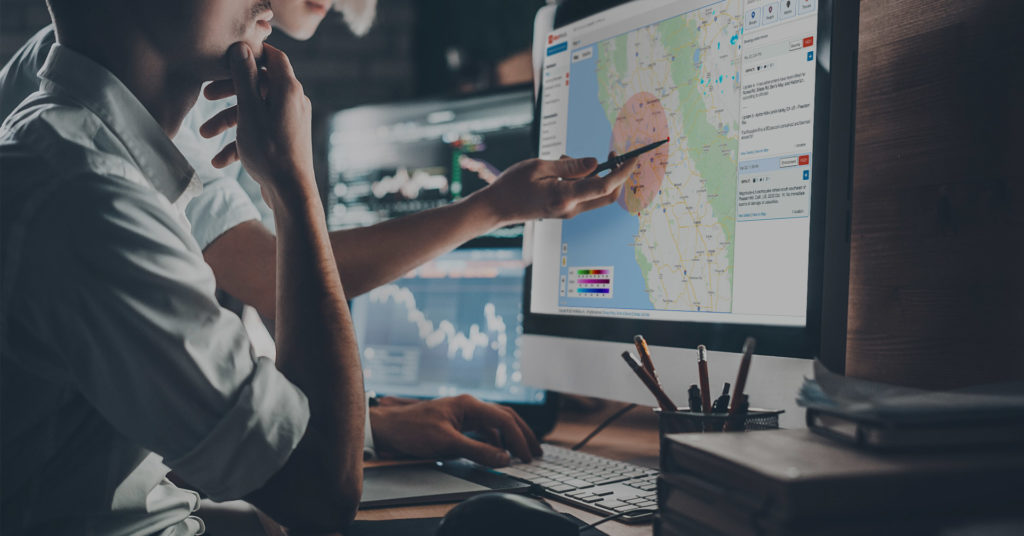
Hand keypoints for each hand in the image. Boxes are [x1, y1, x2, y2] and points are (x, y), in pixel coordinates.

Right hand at [200, 43, 314, 200]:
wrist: (290, 194)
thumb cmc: (270, 152)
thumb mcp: (250, 112)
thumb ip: (244, 79)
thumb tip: (242, 48)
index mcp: (288, 90)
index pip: (273, 57)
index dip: (251, 53)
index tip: (227, 57)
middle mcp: (293, 102)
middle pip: (259, 85)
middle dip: (230, 90)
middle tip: (206, 96)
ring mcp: (289, 122)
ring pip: (255, 111)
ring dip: (228, 121)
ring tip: (203, 135)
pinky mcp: (284, 140)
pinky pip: (260, 132)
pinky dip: (240, 142)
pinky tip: (219, 161)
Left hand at [369, 395, 542, 466]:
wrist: (387, 428)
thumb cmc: (412, 430)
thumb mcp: (446, 443)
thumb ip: (477, 451)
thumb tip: (504, 458)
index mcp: (469, 404)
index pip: (504, 420)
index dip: (518, 439)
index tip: (526, 457)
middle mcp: (469, 405)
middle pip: (505, 417)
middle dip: (522, 434)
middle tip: (536, 452)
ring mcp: (463, 413)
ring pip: (496, 422)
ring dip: (511, 437)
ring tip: (523, 452)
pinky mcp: (457, 422)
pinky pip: (484, 429)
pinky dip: (496, 440)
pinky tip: (499, 451)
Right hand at [471, 154, 637, 225]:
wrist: (497, 208)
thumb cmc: (513, 185)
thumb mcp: (539, 166)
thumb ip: (570, 166)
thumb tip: (595, 163)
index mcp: (564, 196)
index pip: (604, 185)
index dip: (622, 171)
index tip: (632, 157)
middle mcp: (571, 208)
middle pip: (608, 194)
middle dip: (616, 174)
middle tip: (612, 153)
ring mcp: (569, 211)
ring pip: (595, 193)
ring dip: (592, 174)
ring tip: (564, 160)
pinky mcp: (565, 209)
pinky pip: (583, 193)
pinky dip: (581, 179)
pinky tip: (560, 169)